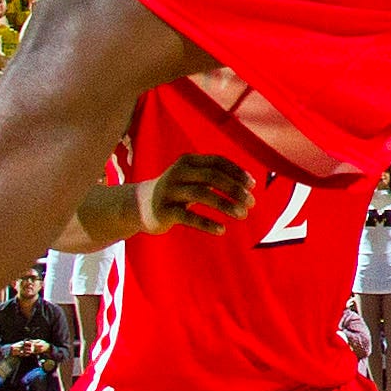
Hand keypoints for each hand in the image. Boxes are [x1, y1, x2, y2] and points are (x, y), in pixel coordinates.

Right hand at [132, 152, 256, 234]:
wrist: (139, 205)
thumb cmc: (176, 191)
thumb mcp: (192, 178)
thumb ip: (214, 177)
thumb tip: (248, 185)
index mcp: (187, 161)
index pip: (217, 162)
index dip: (237, 172)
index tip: (252, 185)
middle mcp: (178, 173)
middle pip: (212, 177)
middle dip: (235, 189)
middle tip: (252, 203)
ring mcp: (170, 191)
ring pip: (202, 194)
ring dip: (226, 205)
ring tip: (242, 215)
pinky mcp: (164, 211)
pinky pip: (189, 217)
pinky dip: (207, 223)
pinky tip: (222, 230)